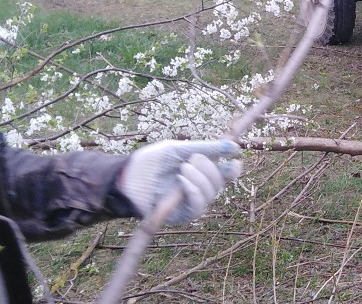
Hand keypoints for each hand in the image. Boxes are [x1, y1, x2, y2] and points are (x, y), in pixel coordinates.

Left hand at [118, 140, 241, 224]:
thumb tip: (234, 146)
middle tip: (193, 159)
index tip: (234, 157)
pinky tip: (183, 182)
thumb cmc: (151, 162)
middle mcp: (200, 188)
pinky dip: (194, 192)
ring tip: (183, 169)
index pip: (227, 173)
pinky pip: (198, 206)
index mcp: (202, 172)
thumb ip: (206, 148)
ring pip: (211, 194)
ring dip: (201, 179)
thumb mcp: (179, 149)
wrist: (127, 176)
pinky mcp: (182, 215)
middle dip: (210, 168)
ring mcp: (192, 202)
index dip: (233, 167)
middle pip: (221, 182)